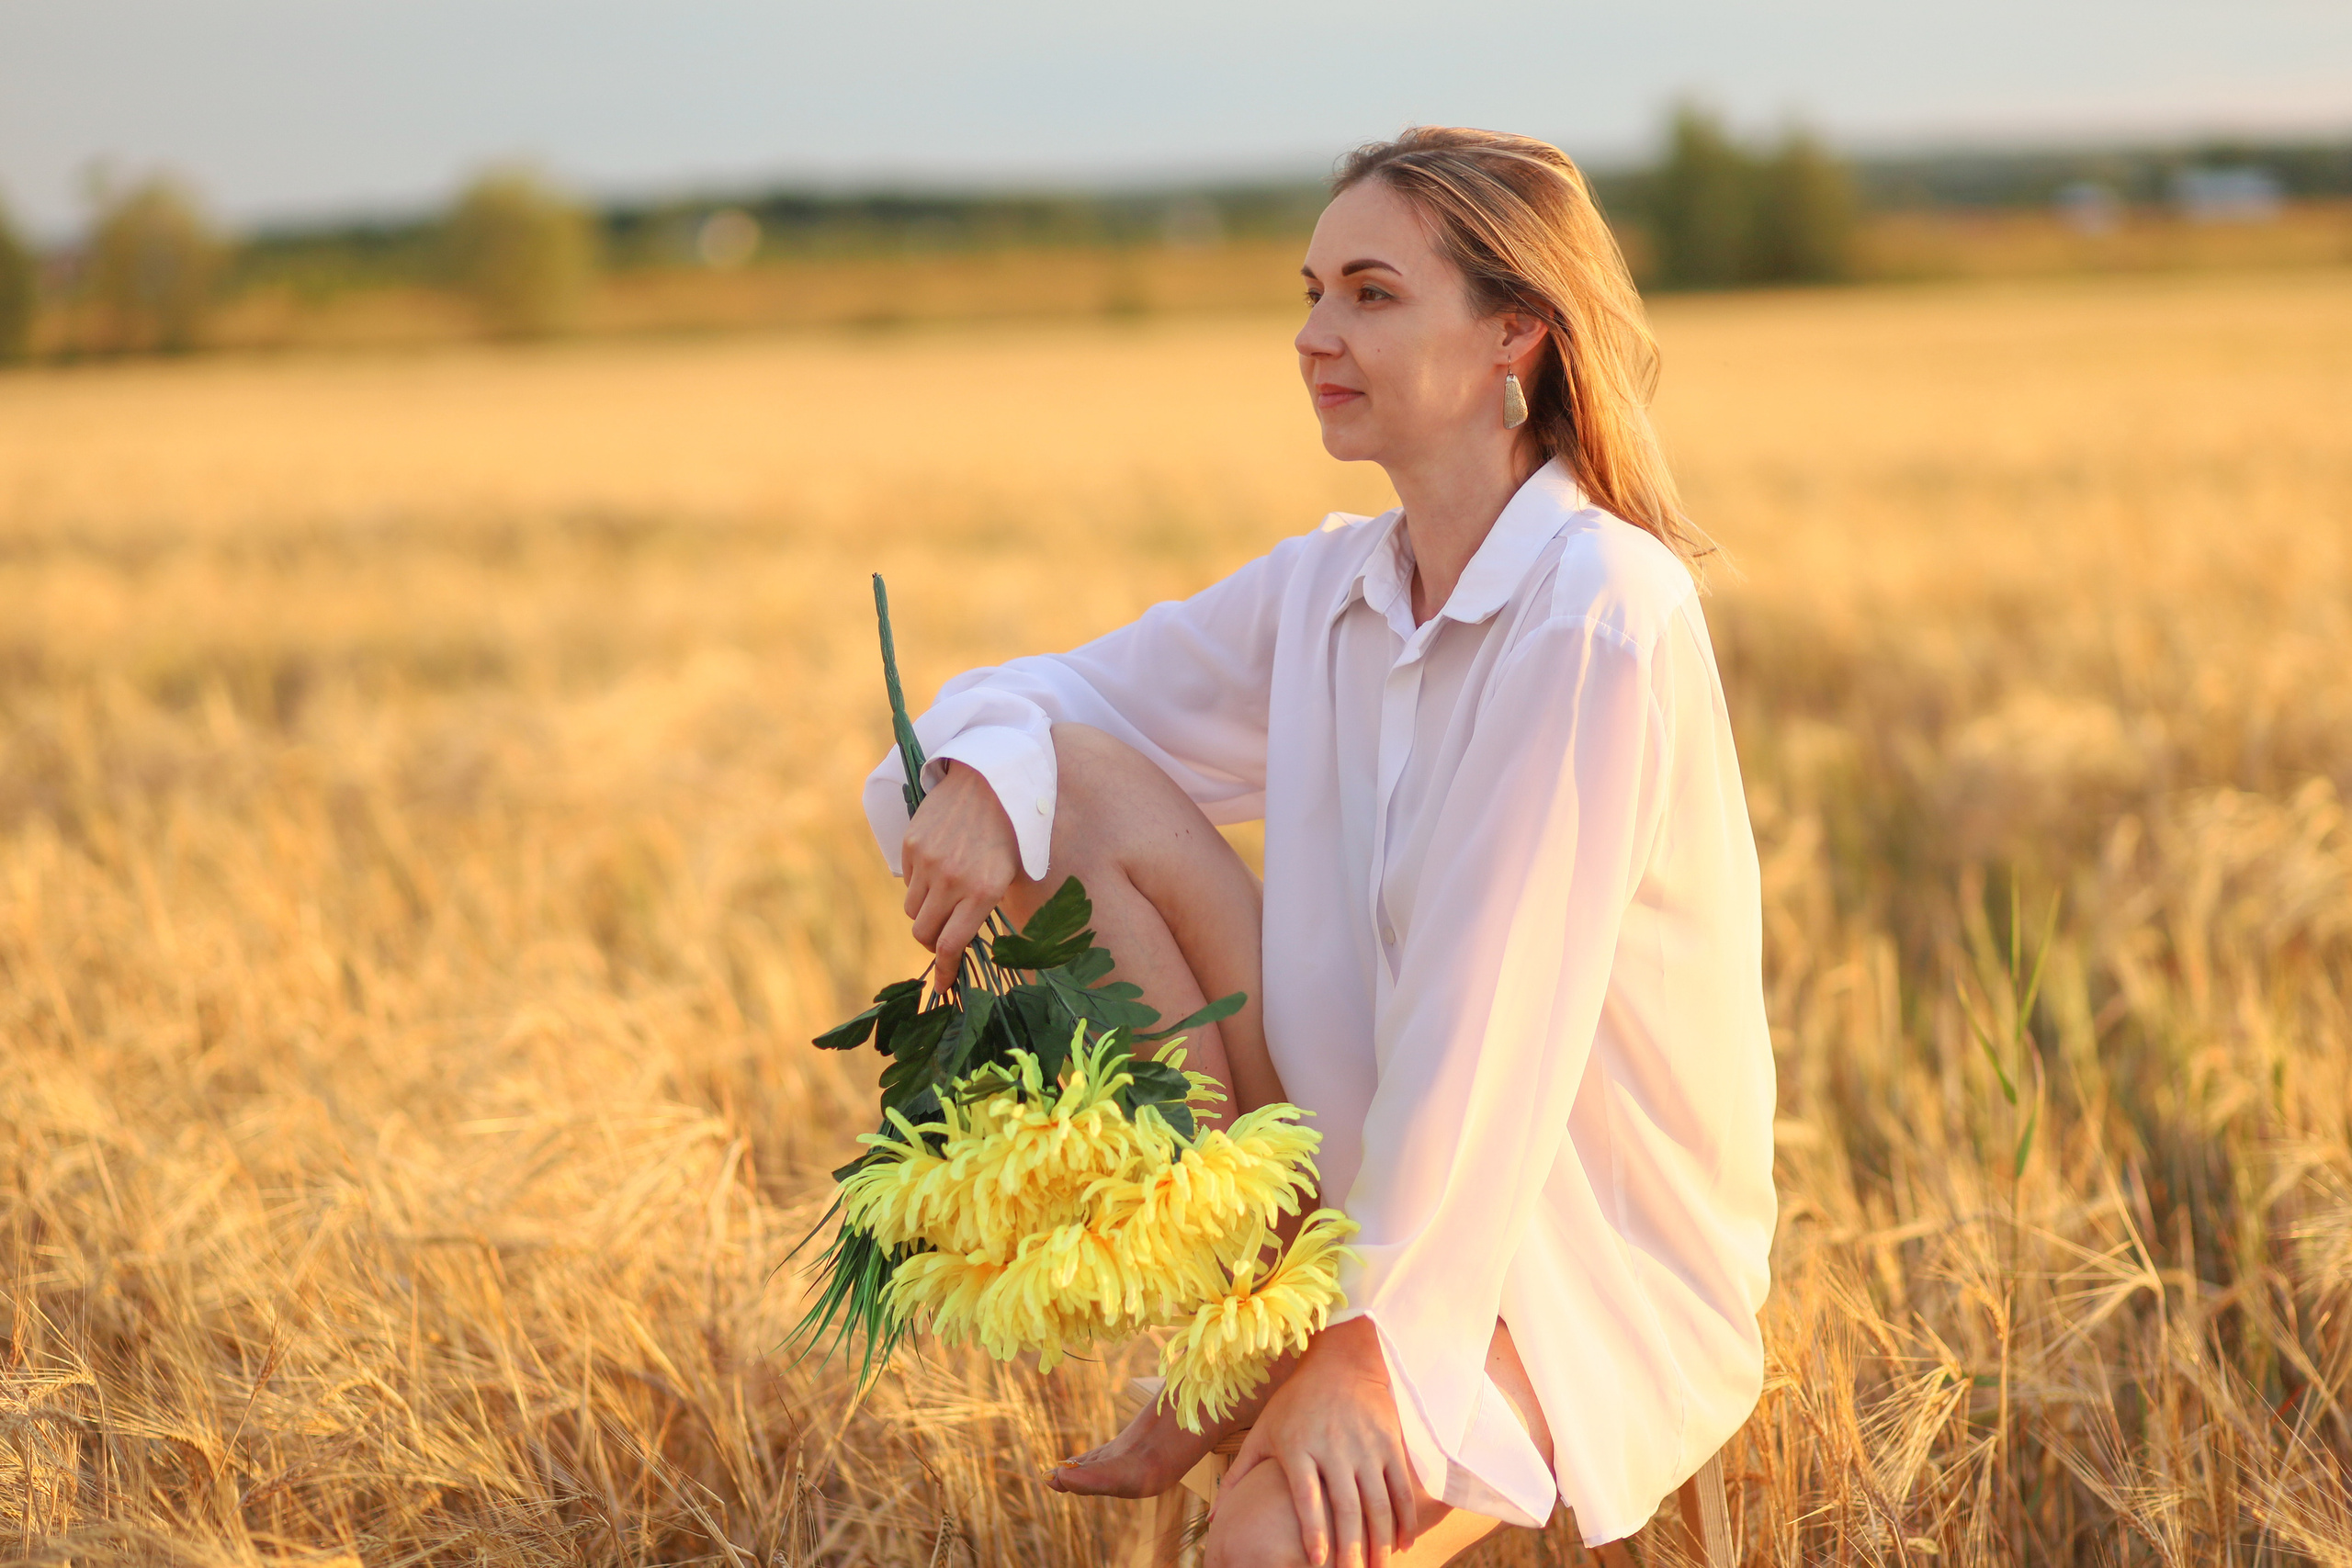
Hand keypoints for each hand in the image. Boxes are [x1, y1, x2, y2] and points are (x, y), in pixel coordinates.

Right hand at [900, 760, 1020, 988]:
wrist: (992, 776)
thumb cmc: (1013, 830)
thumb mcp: (1011, 873)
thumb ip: (985, 908)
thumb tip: (962, 942)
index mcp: (984, 891)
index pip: (951, 946)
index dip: (946, 972)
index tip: (945, 986)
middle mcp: (952, 880)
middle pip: (924, 934)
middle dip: (934, 943)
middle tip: (945, 938)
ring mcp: (928, 861)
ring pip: (913, 911)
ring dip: (926, 914)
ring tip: (945, 897)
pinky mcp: (912, 843)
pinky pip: (908, 881)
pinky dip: (920, 885)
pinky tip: (939, 868)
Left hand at [1221, 1318, 1419, 1567]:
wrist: (1341, 1361)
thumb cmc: (1295, 1401)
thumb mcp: (1262, 1431)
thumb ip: (1239, 1476)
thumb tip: (1212, 1519)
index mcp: (1298, 1446)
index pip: (1307, 1498)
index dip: (1314, 1532)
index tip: (1317, 1562)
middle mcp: (1333, 1446)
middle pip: (1346, 1506)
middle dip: (1351, 1547)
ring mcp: (1364, 1444)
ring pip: (1377, 1501)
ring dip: (1381, 1539)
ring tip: (1378, 1567)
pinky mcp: (1388, 1442)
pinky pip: (1400, 1486)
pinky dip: (1405, 1517)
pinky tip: (1403, 1542)